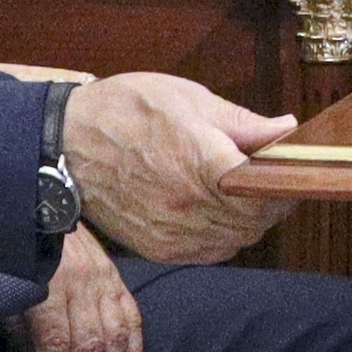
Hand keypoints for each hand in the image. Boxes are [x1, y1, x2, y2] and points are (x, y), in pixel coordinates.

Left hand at [5, 225, 143, 351]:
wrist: (42, 204)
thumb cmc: (16, 253)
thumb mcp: (7, 286)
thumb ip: (18, 326)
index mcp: (48, 285)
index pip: (56, 339)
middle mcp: (82, 283)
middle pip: (90, 342)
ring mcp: (105, 280)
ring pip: (116, 334)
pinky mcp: (118, 280)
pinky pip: (133, 321)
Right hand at [63, 71, 292, 263]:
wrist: (64, 143)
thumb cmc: (125, 111)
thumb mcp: (187, 98)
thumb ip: (242, 122)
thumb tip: (287, 130)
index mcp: (201, 163)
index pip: (267, 191)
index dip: (286, 182)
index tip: (288, 168)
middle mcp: (188, 206)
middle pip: (257, 220)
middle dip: (272, 201)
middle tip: (270, 178)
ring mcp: (172, 233)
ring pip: (238, 240)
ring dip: (250, 220)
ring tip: (242, 194)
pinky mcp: (158, 249)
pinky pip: (211, 253)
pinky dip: (225, 236)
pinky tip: (218, 212)